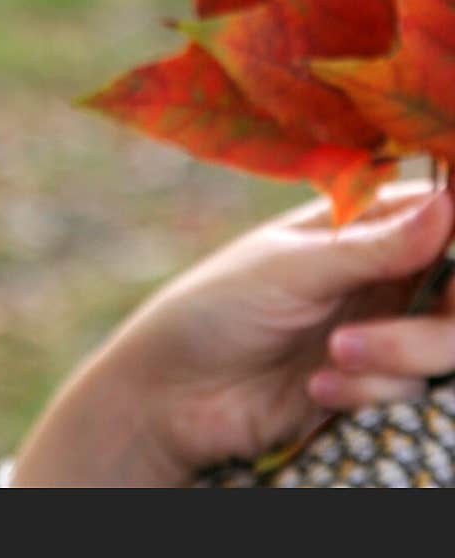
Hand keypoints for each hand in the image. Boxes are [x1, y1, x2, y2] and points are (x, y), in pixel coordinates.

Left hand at [11, 181, 454, 486]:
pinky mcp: (370, 385)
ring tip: (336, 354)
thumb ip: (375, 246)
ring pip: (445, 343)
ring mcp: (382, 329)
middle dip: (440, 321)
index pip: (441, 213)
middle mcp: (382, 272)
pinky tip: (315, 389)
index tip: (451, 270)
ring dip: (401, 354)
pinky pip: (410, 391)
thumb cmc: (217, 306)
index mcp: (362, 223)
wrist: (172, 395)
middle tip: (406, 327)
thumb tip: (450, 203)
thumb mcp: (293, 268)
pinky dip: (369, 392)